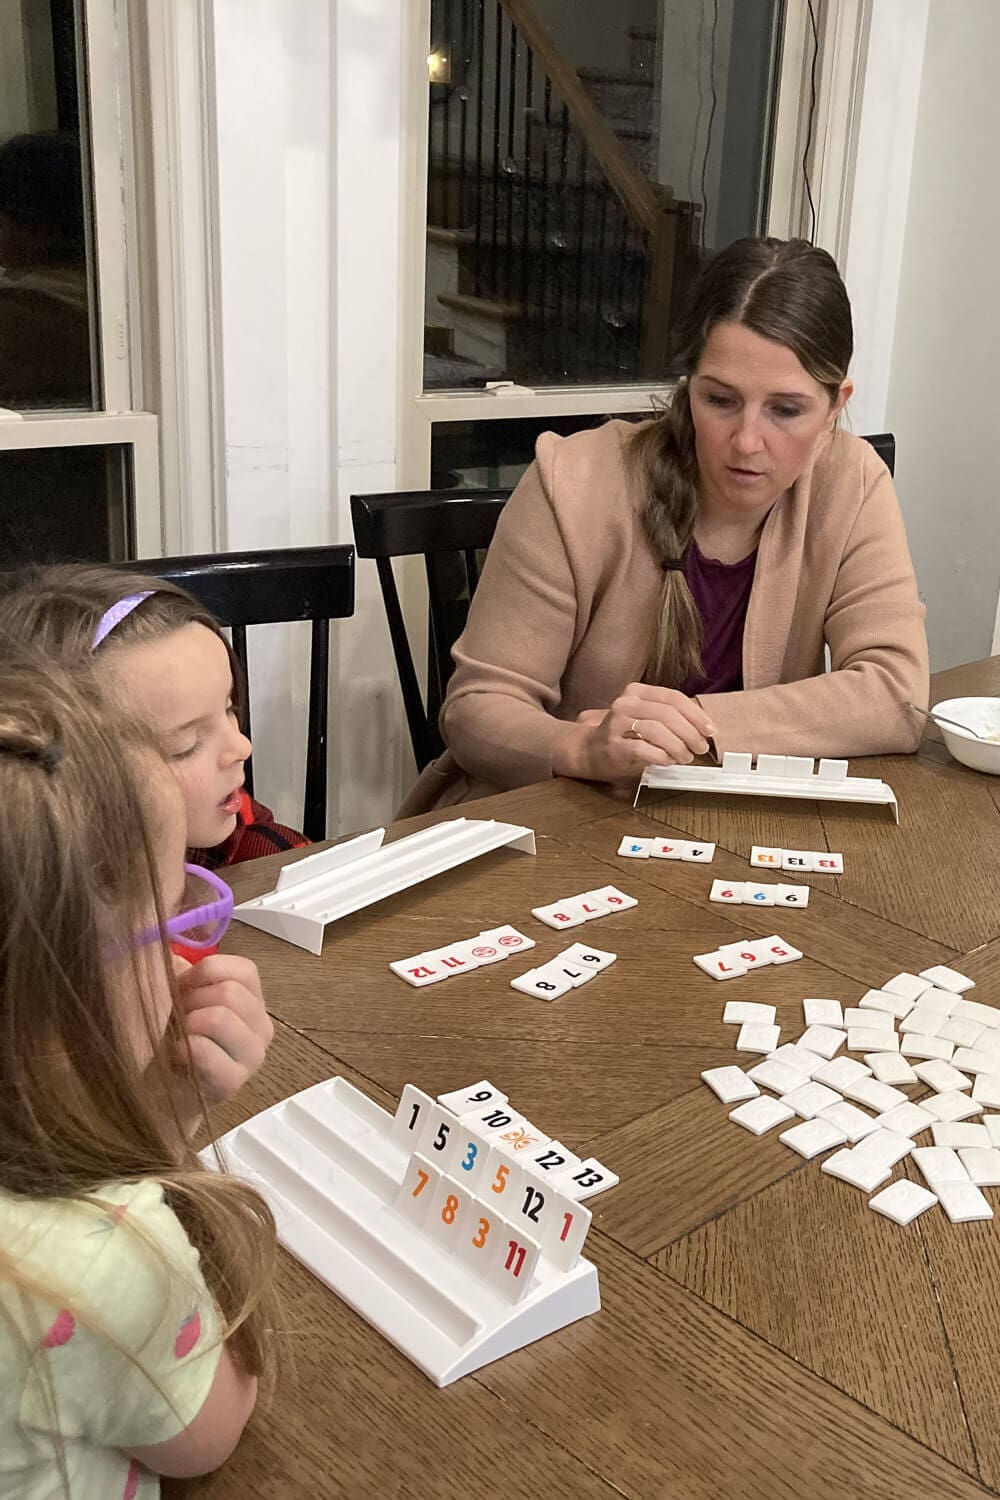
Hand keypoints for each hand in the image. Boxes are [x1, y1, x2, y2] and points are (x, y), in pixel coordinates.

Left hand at [171, 954, 273, 1117]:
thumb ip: (180, 964)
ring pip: (220, 1018)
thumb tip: (181, 943)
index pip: (244, 970)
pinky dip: (181, 1050)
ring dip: (187, 1025)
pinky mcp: (233, 1082)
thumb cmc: (164, 1034)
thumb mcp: (171, 989)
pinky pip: (205, 1051)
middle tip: (177, 1020)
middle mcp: (261, 1026)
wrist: (151, 1088)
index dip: (204, 973)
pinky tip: (175, 1060)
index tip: (180, 988)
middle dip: (191, 1001)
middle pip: (231, 993)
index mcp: (251, 1000)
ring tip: (177, 1039)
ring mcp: (252, 1056)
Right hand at [552, 682, 714, 782]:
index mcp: (636, 692)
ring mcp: (617, 725)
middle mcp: (625, 704)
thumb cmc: (624, 735)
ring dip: (678, 747)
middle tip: (700, 748)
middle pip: (668, 714)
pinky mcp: (614, 747)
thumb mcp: (646, 717)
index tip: (709, 730)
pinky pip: (645, 750)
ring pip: (658, 731)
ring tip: (685, 757)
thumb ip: (670, 716)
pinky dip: (662, 757)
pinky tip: (666, 761)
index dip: (696, 715)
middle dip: (691, 733)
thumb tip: (704, 726)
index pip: (673, 697)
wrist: (589, 752)